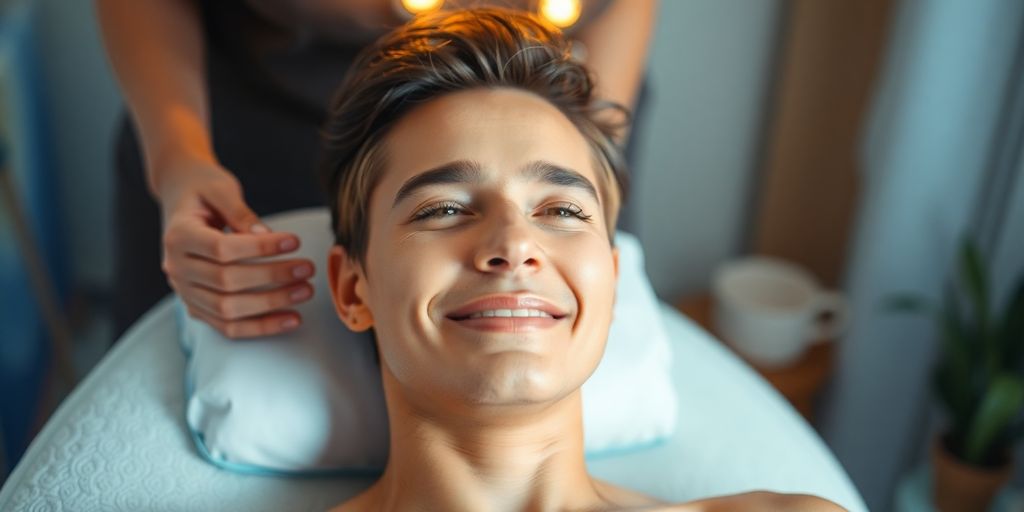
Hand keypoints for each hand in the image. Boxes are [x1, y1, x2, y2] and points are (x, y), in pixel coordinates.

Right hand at [155, 157, 314, 338]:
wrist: (180, 198)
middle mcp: (176, 268)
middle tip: (308, 268)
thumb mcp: (220, 189)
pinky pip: (228, 326)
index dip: (260, 248)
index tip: (295, 241)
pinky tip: (292, 319)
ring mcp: (184, 291)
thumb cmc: (204, 189)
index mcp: (178, 236)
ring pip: (228, 309)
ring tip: (306, 291)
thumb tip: (266, 236)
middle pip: (226, 282)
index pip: (222, 249)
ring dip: (271, 305)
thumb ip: (240, 212)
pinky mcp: (196, 306)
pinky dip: (261, 327)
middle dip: (272, 277)